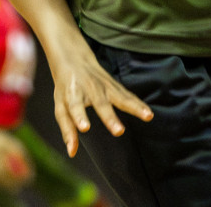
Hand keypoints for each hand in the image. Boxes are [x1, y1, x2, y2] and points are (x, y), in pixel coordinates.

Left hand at [46, 32, 150, 155]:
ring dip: (134, 107)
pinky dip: (139, 104)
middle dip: (110, 118)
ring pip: (120, 97)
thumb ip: (67, 129)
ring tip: (147, 116)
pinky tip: (149, 114)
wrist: (74, 58)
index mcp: (73, 93)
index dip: (79, 117)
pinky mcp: (115, 85)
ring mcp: (105, 85)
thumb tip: (72, 153)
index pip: (75, 106)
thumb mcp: (61, 106)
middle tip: (119, 132)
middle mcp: (90, 88)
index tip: (84, 128)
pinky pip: (128, 96)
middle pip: (101, 103)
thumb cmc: (66, 88)